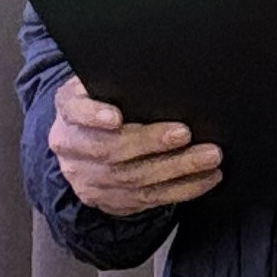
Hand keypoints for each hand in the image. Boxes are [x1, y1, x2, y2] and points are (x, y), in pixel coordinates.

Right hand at [48, 79, 221, 216]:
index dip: (93, 115)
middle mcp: (72, 150)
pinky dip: (182, 189)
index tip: (116, 117)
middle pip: (110, 150)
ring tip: (208, 157)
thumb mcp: (100, 86)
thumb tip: (159, 76)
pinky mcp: (110, 201)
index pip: (74, 112)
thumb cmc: (104, 104)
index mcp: (68, 113)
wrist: (84, 142)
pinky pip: (148, 199)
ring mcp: (88, 180)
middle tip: (185, 133)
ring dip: (176, 169)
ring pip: (133, 179)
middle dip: (151, 142)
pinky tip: (206, 178)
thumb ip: (118, 82)